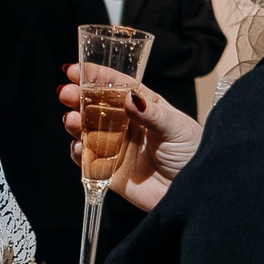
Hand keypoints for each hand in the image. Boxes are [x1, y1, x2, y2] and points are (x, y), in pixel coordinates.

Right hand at [58, 67, 202, 210]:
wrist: (195, 192)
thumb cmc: (193, 153)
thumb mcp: (176, 128)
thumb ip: (150, 114)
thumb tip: (129, 97)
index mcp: (144, 106)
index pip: (117, 86)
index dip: (96, 76)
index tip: (76, 70)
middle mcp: (127, 124)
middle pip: (96, 107)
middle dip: (79, 98)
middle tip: (67, 93)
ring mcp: (117, 147)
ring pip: (88, 131)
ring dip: (76, 124)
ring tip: (72, 120)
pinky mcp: (111, 171)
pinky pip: (88, 160)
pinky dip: (79, 153)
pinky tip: (79, 146)